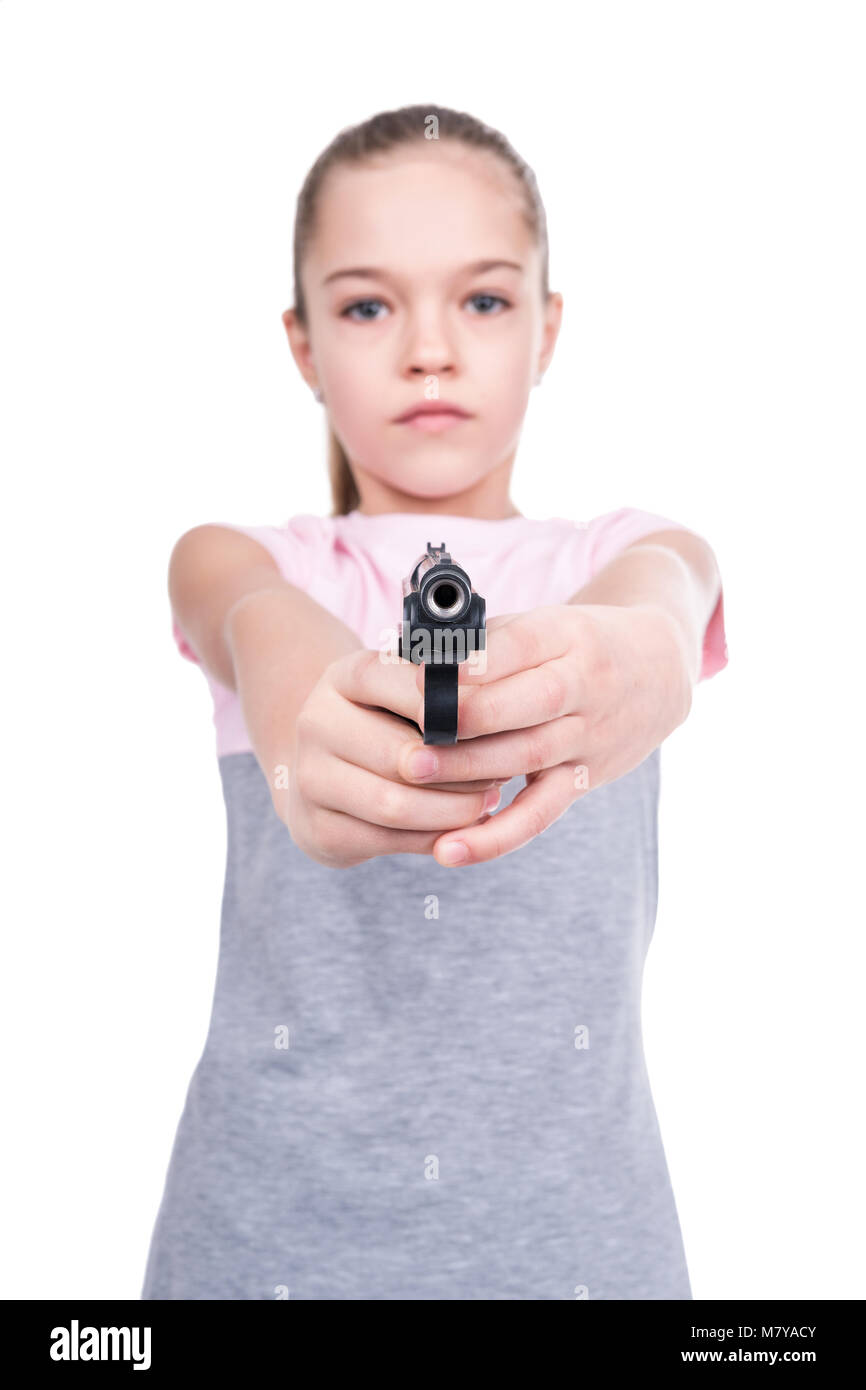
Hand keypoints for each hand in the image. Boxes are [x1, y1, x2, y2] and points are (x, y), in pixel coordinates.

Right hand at [276, 648, 506, 868]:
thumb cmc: (386, 722)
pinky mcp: (318, 828)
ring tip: (487, 802)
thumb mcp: (405, 690)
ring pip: (395, 805)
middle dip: (463, 772)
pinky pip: (387, 841)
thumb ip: (442, 692)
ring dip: (452, 810)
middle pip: (402, 756)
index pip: (405, 686)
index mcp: (345, 677)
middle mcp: (317, 722)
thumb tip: (495, 711)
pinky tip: (459, 828)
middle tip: (503, 774)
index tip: (494, 724)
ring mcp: (311, 778)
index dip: (453, 708)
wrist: (325, 771)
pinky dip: (432, 838)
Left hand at [407, 603, 693, 866]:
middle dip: (466, 718)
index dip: (473, 663)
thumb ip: (485, 641)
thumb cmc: (577, 644)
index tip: (422, 673)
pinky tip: (450, 849)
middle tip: (412, 727)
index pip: (521, 645)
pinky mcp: (583, 779)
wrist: (658, 671)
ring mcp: (588, 736)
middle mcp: (586, 685)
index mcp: (569, 635)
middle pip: (527, 703)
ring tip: (411, 773)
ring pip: (527, 756)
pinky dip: (496, 835)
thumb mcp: (542, 624)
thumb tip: (412, 656)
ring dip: (467, 768)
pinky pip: (539, 813)